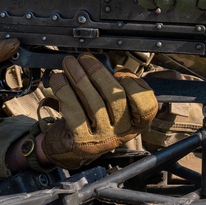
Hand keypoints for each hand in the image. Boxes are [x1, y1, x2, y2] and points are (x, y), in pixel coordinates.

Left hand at [42, 54, 158, 168]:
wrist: (72, 146)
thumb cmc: (94, 117)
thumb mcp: (112, 106)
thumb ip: (118, 87)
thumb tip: (107, 67)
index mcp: (136, 122)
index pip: (147, 105)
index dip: (134, 85)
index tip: (118, 72)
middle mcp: (123, 133)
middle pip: (116, 97)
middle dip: (98, 72)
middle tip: (84, 58)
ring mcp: (103, 139)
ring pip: (93, 102)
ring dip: (78, 77)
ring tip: (68, 63)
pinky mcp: (82, 142)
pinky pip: (74, 112)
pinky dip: (65, 91)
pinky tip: (59, 79)